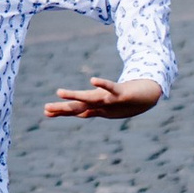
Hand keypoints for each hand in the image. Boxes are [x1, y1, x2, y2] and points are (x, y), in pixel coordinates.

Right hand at [42, 74, 161, 123]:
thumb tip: (78, 112)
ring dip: (75, 96)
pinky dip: (102, 84)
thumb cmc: (127, 101)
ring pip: (90, 99)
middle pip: (79, 107)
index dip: (61, 111)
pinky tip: (92, 80)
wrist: (148, 96)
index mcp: (97, 108)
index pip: (76, 110)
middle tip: (46, 109)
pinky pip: (111, 87)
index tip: (45, 112)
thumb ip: (93, 108)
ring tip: (59, 92)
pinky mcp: (122, 92)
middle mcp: (102, 106)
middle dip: (62, 109)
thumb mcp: (108, 106)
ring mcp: (111, 100)